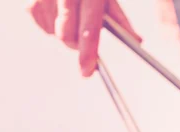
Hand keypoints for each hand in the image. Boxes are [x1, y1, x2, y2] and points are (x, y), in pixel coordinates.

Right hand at [27, 0, 141, 76]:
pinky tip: (58, 13)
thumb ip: (119, 19)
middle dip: (77, 46)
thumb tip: (136, 41)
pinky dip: (52, 26)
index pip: (89, 29)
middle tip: (85, 43)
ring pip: (55, 33)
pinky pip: (43, 26)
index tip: (88, 71)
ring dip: (65, 34)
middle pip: (67, 36)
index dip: (88, 53)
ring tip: (72, 17)